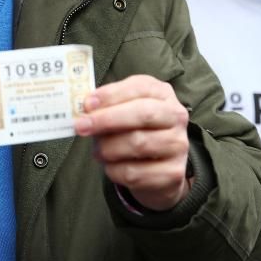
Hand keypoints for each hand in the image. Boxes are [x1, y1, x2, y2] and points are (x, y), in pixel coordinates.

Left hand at [74, 75, 190, 210]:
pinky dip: (114, 170)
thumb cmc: (136, 129)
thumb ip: (108, 104)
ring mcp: (178, 145)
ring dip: (108, 148)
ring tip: (98, 150)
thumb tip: (86, 108)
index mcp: (162, 93)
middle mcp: (176, 116)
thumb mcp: (124, 108)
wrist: (158, 164)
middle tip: (81, 126)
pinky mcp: (173, 172)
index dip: (111, 95)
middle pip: (142, 114)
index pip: (140, 88)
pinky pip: (135, 172)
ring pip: (138, 144)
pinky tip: (111, 166)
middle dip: (107, 120)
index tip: (87, 104)